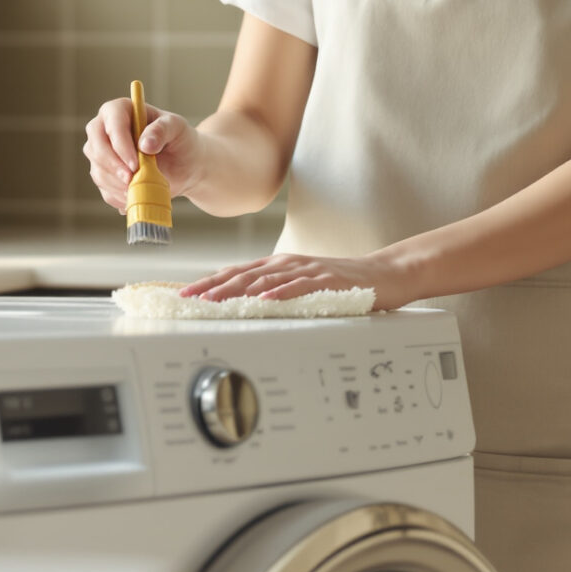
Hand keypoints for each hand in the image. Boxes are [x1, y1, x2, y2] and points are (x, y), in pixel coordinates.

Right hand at [82, 98, 197, 212]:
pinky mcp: (106, 176)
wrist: (185, 165)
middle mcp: (105, 130)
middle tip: (132, 180)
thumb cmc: (180, 139)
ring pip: (98, 170)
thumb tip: (145, 143)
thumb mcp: (178, 128)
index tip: (135, 163)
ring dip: (117, 184)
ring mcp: (102, 154)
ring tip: (141, 188)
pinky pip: (105, 189)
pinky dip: (120, 196)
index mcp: (121, 110)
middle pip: (95, 147)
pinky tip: (137, 195)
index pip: (111, 122)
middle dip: (113, 166)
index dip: (120, 144)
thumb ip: (162, 130)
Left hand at [178, 250, 420, 311]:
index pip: (238, 272)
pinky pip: (299, 287)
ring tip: (214, 301)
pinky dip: (279, 293)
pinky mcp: (328, 281)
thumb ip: (277, 292)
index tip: (185, 294)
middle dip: (213, 287)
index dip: (210, 282)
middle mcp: (290, 264)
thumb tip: (246, 307)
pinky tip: (263, 299)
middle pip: (244, 274)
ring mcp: (308, 270)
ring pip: (265, 279)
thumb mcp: (303, 286)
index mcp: (281, 265)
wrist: (385, 274)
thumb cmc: (344, 283)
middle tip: (188, 298)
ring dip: (236, 290)